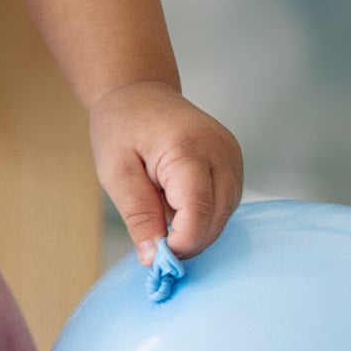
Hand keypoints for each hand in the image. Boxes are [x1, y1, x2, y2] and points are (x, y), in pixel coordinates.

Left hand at [88, 81, 242, 263]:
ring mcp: (232, 155)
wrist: (139, 92)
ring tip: (161, 208)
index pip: (199, 212)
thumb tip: (154, 258)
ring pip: (225, 214)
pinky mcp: (234, 161)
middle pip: (217, 217)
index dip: (181, 243)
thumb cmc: (122, 126)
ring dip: (196, 226)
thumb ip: (138, 216)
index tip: (157, 256)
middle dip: (188, 240)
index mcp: (188, 149)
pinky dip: (203, 212)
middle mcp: (220, 151)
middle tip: (154, 240)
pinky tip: (177, 201)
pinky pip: (226, 202)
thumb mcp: (116, 173)